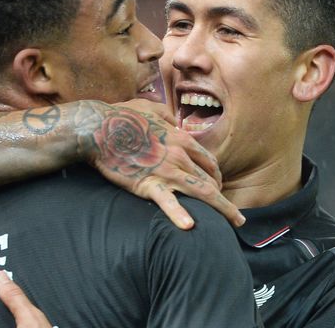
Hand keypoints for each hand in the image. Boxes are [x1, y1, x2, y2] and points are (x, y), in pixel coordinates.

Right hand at [88, 99, 244, 229]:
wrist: (97, 128)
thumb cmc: (121, 116)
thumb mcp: (150, 107)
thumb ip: (166, 114)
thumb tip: (172, 118)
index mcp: (182, 139)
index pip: (209, 162)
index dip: (217, 176)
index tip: (218, 187)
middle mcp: (180, 155)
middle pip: (211, 179)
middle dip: (224, 197)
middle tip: (232, 213)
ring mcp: (166, 170)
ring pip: (203, 192)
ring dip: (223, 208)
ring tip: (236, 221)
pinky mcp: (147, 184)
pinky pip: (167, 201)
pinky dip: (179, 214)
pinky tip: (189, 226)